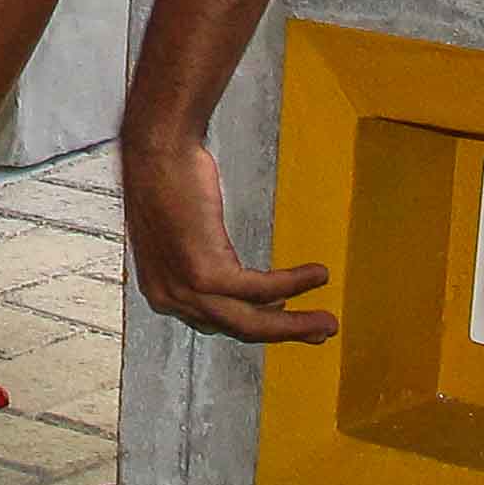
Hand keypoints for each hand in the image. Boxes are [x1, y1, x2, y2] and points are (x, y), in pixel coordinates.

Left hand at [121, 135, 334, 346]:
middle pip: (237, 329)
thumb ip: (199, 257)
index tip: (281, 315)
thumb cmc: (166, 179)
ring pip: (252, 322)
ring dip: (296, 324)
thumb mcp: (179, 232)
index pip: (215, 321)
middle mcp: (169, 299)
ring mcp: (186, 291)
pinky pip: (262, 289)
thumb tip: (233, 274)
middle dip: (283, 333)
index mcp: (160, 291)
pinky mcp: (206, 276)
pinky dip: (294, 284)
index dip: (253, 321)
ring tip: (327, 322)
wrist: (157, 151)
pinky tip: (317, 277)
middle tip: (318, 333)